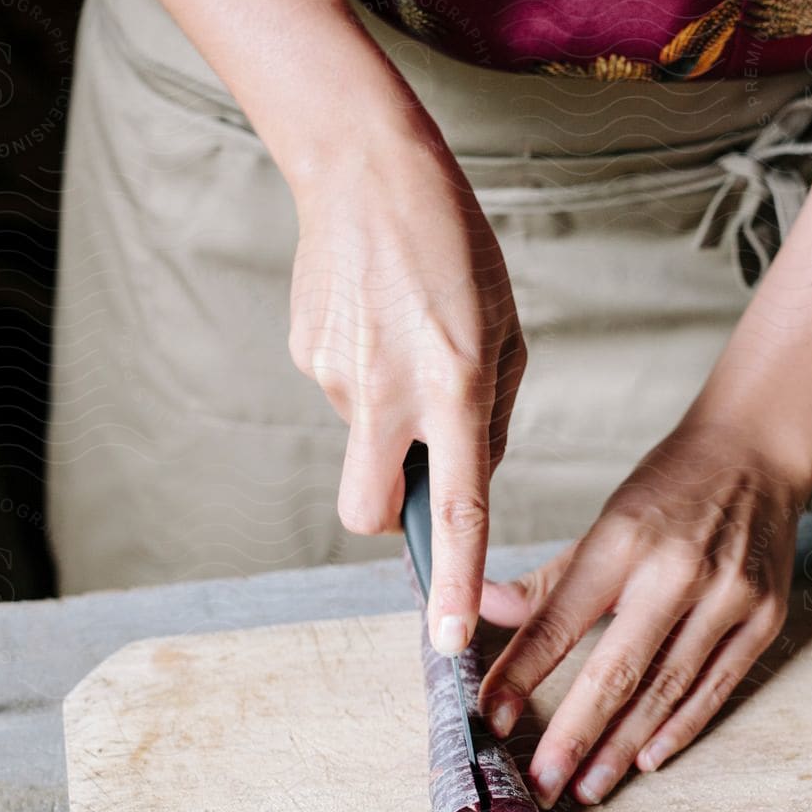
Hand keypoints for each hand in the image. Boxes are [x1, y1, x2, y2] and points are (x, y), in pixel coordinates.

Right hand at [287, 55, 525, 653]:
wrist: (366, 171)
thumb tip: (468, 474)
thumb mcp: (506, 330)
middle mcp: (391, 395)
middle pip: (371, 513)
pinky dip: (363, 375)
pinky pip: (342, 394)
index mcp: (456, 389)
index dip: (456, 583)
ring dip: (386, 421)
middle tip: (417, 472)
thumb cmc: (455, 247)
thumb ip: (490, 414)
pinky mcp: (305, 357)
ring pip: (361, 443)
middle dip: (392, 517)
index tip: (451, 640)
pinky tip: (375, 320)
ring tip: (404, 342)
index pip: (460, 510)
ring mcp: (337, 379)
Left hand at [477, 414, 803, 805]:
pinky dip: (679, 728)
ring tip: (584, 785)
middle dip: (571, 736)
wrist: (758, 450)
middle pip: (614, 671)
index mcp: (623, 540)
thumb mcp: (604, 520)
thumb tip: (484, 610)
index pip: (558, 621)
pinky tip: (646, 760)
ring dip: (621, 746)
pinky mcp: (764, 617)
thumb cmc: (671, 486)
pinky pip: (716, 687)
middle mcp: (676, 571)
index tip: (490, 718)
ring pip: (665, 689)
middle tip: (539, 785)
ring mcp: (727, 597)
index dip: (521, 675)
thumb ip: (548, 579)